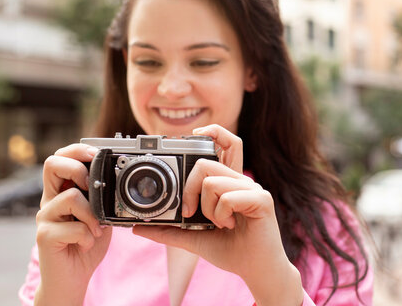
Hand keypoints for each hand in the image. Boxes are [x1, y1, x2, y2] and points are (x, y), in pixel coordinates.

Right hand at [34, 144, 111, 305]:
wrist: (72, 278)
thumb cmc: (86, 244)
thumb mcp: (100, 215)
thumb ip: (103, 198)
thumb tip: (118, 180)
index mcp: (62, 191)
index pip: (61, 158)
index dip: (77, 149)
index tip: (97, 152)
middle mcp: (50, 200)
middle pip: (52, 163)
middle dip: (78, 169)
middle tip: (92, 187)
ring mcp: (45, 217)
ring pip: (70, 196)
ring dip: (92, 214)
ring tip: (96, 229)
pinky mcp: (44, 236)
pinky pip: (73, 226)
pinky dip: (88, 235)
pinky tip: (87, 243)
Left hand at [133, 125, 302, 305]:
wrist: (256, 271)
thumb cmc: (231, 250)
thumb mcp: (194, 238)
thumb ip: (170, 231)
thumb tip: (139, 228)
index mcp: (228, 184)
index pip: (227, 144)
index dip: (214, 131)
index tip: (196, 132)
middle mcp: (241, 181)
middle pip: (207, 163)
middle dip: (189, 188)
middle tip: (190, 212)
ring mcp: (253, 189)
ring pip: (213, 181)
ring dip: (207, 209)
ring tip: (219, 224)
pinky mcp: (262, 200)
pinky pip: (228, 196)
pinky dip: (221, 215)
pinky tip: (230, 226)